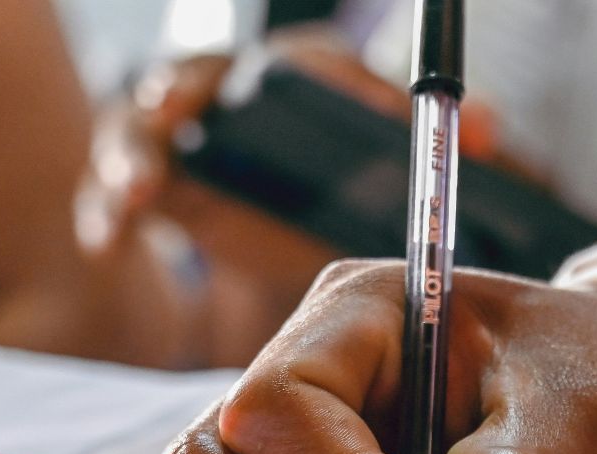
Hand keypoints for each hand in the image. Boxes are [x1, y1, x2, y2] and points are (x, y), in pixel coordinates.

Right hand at [75, 35, 503, 255]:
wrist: (321, 226)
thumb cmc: (369, 177)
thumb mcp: (411, 159)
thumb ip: (450, 143)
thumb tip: (488, 130)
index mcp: (296, 76)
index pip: (271, 63)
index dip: (242, 76)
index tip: (225, 94)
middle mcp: (230, 96)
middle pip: (182, 85)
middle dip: (164, 109)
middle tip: (159, 134)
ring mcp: (185, 142)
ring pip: (137, 136)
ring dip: (126, 165)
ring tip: (129, 203)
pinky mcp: (159, 192)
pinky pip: (118, 197)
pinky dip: (108, 216)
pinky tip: (109, 248)